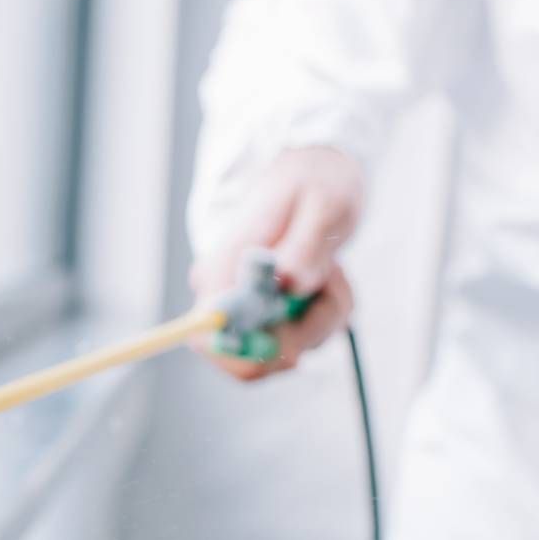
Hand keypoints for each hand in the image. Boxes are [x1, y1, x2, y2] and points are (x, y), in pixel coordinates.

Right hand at [190, 147, 362, 381]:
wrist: (312, 178)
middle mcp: (222, 300)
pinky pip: (301, 344)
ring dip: (325, 318)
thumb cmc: (313, 183)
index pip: (207, 335)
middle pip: (251, 362)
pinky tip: (327, 281)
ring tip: (331, 269)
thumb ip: (304, 245)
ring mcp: (243, 316)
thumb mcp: (321, 202)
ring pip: (286, 354)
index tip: (296, 319)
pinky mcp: (266, 323)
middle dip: (305, 332)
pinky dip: (327, 318)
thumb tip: (288, 284)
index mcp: (221, 270)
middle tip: (329, 281)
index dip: (250, 349)